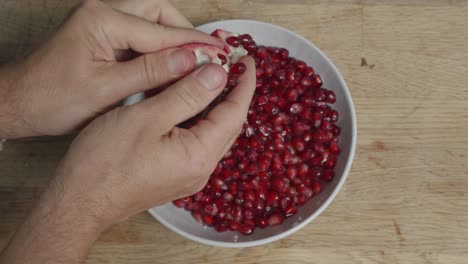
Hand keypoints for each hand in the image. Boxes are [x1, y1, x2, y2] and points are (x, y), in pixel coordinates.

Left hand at [0, 0, 223, 137]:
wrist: (20, 102)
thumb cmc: (53, 99)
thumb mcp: (106, 90)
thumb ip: (151, 73)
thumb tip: (192, 61)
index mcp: (102, 21)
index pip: (162, 31)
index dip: (195, 45)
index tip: (222, 55)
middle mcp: (103, 12)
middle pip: (159, 10)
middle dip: (183, 31)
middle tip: (204, 56)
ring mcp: (101, 21)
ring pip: (151, 19)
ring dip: (172, 38)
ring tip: (188, 64)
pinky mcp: (102, 34)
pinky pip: (139, 33)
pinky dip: (157, 47)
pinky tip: (167, 66)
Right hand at [53, 56, 254, 226]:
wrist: (80, 202)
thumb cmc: (105, 161)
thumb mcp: (147, 117)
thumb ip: (187, 94)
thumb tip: (218, 74)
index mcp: (200, 155)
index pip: (235, 113)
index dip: (243, 83)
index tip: (245, 59)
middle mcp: (201, 170)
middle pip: (228, 125)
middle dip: (232, 93)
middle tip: (228, 65)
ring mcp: (189, 177)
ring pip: (213, 134)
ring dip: (214, 106)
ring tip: (208, 79)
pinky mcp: (175, 177)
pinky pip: (197, 143)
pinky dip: (198, 120)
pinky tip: (187, 104)